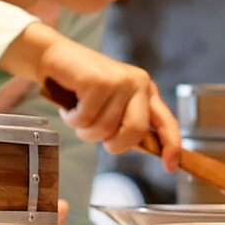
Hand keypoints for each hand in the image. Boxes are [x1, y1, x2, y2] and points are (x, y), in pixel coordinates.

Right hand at [6, 26, 182, 164]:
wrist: (54, 57)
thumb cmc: (81, 87)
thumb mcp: (111, 106)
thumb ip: (128, 123)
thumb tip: (147, 149)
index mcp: (145, 90)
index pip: (166, 121)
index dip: (171, 146)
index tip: (169, 167)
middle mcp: (138, 83)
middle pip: (135, 131)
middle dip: (113, 144)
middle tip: (94, 134)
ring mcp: (119, 80)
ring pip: (105, 129)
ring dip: (85, 130)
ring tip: (78, 113)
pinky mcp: (99, 81)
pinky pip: (86, 119)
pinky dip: (73, 119)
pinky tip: (70, 105)